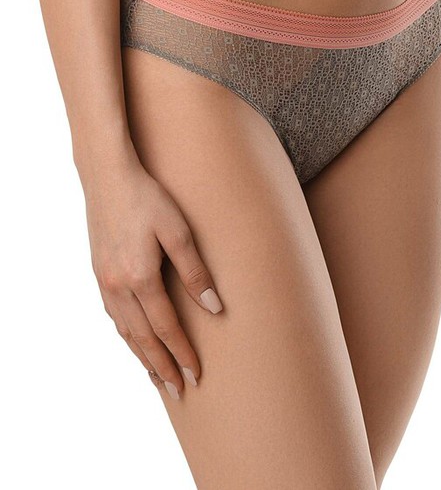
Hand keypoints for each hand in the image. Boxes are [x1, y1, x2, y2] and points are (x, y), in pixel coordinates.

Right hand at [83, 160, 222, 397]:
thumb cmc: (148, 199)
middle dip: (161, 366)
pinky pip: (113, 315)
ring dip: (142, 355)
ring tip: (156, 375)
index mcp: (140, 278)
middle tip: (178, 390)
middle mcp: (118, 286)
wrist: (108, 177)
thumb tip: (215, 307)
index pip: (166, 329)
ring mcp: (104, 281)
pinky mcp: (99, 272)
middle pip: (143, 338)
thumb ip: (195, 271)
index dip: (182, 354)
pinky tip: (134, 338)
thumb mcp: (178, 231)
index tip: (196, 375)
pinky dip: (126, 334)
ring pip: (125, 330)